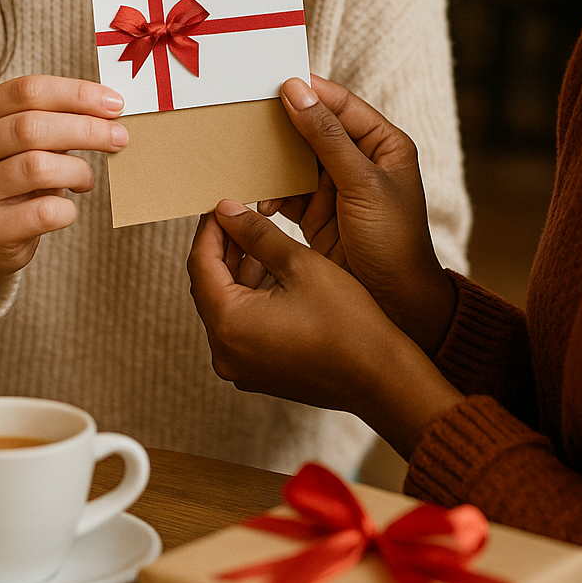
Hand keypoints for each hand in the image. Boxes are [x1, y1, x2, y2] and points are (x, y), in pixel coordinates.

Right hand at [0, 75, 127, 309]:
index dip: (76, 93)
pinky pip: (43, 213)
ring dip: (77, 171)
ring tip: (86, 179)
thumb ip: (55, 120)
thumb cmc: (14, 176)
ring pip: (37, 168)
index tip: (114, 104)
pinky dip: (68, 210)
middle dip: (86, 130)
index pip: (27, 90)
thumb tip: (111, 110)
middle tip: (119, 138)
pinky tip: (67, 209)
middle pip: (31, 127)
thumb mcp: (23, 141)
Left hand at [188, 203, 460, 456]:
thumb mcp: (301, 264)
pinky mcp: (258, 372)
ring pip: (227, 306)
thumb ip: (257, 234)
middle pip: (209, 287)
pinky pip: (242, 328)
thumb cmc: (348, 323)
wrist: (381, 377)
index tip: (223, 205)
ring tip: (261, 241)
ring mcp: (241, 367)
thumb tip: (228, 211)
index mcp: (229, 324)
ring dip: (240, 273)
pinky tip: (274, 275)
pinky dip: (252, 299)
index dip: (211, 228)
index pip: (200, 263)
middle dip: (224, 249)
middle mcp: (225, 352)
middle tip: (240, 217)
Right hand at [258, 76, 455, 355]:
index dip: (309, 92)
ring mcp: (337, 189)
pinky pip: (287, 193)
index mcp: (384, 145)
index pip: (341, 105)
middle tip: (249, 119)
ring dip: (273, 163)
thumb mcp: (361, 184)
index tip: (273, 84)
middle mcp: (360, 162)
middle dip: (283, 127)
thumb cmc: (394, 242)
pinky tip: (261, 203)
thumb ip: (327, 137)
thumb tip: (296, 91)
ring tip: (249, 160)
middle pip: (314, 129)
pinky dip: (272, 195)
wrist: (396, 305)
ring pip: (296, 161)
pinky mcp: (317, 215)